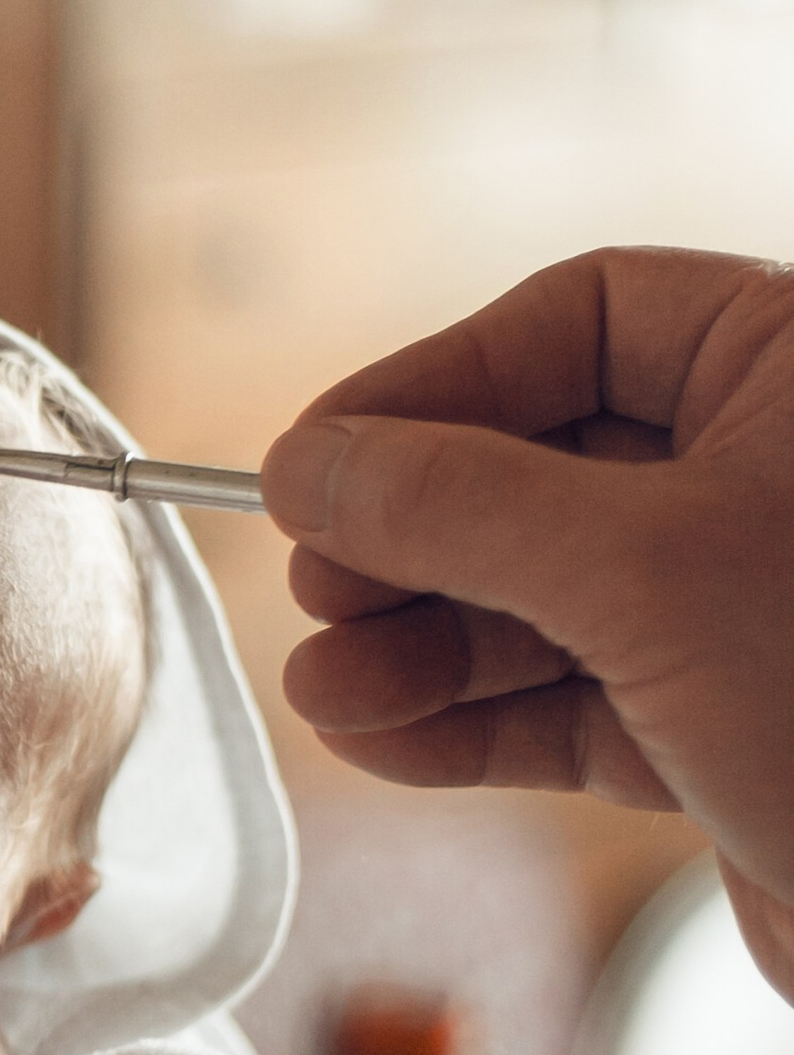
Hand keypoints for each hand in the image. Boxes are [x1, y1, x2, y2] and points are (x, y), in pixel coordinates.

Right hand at [264, 248, 793, 997]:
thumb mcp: (642, 572)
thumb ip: (459, 504)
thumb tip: (307, 463)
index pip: (579, 317)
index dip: (436, 381)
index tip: (315, 457)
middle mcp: (772, 474)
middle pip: (538, 460)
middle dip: (414, 535)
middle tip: (316, 588)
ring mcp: (748, 606)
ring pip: (541, 593)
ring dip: (419, 644)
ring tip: (325, 688)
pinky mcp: (726, 728)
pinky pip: (567, 700)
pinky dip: (468, 722)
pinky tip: (382, 737)